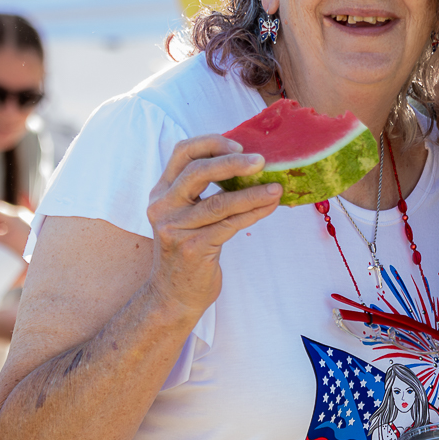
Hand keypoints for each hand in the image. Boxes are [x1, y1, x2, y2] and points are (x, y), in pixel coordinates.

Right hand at [143, 135, 281, 324]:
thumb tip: (248, 165)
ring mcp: (176, 228)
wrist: (172, 296)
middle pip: (198, 171)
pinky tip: (270, 206)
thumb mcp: (186, 216)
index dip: (212, 143)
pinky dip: (254, 213)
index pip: (182, 152)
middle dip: (233, 162)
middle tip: (262, 161)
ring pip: (220, 202)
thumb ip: (203, 192)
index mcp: (162, 192)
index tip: (239, 145)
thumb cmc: (188, 250)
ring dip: (253, 193)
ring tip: (276, 188)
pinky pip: (231, 224)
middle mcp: (163, 206)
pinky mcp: (193, 248)